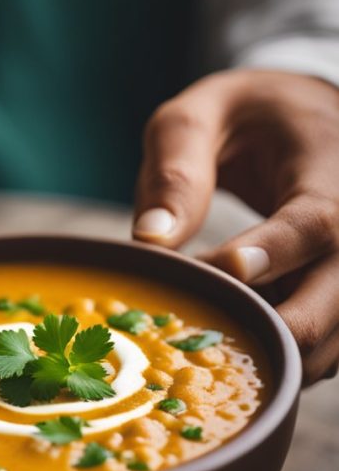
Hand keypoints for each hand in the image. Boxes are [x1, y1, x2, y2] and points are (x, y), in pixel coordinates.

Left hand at [132, 69, 338, 384]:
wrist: (308, 121)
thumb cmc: (246, 116)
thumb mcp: (200, 116)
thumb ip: (175, 171)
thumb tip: (150, 242)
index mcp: (329, 171)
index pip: (314, 224)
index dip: (268, 257)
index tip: (215, 273)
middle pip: (329, 306)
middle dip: (259, 332)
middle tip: (191, 327)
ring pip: (330, 343)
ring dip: (268, 350)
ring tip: (213, 322)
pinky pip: (328, 350)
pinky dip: (282, 354)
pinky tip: (241, 327)